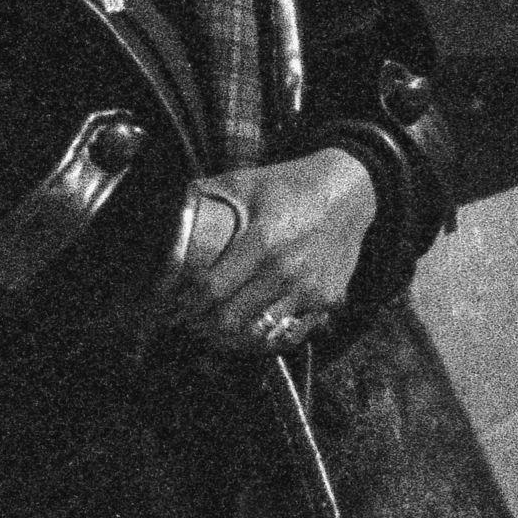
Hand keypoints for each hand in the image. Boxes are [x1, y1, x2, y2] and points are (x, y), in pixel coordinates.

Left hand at [176, 147, 378, 357]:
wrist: (350, 191)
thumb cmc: (291, 185)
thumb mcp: (244, 181)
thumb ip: (204, 198)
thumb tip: (167, 219)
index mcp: (263, 241)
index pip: (210, 288)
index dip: (183, 302)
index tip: (167, 305)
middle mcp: (287, 272)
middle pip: (229, 320)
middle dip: (200, 324)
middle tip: (186, 319)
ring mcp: (310, 291)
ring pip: (257, 334)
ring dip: (229, 336)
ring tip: (212, 328)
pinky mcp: (328, 301)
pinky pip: (288, 333)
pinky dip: (265, 337)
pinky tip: (248, 329)